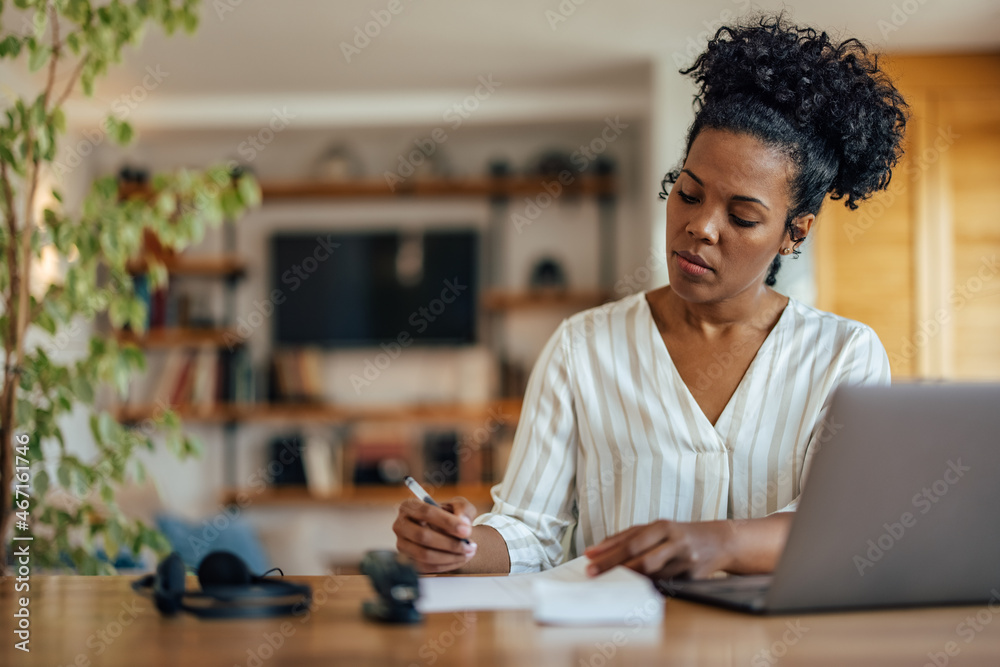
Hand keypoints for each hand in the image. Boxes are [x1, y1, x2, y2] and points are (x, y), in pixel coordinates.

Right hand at [393, 496, 478, 572]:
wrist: (444, 530)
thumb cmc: (449, 515)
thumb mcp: (458, 505)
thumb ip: (463, 509)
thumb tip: (463, 523)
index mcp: (409, 506)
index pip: (426, 512)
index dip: (447, 522)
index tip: (467, 530)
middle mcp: (400, 525)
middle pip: (423, 536)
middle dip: (450, 543)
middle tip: (470, 545)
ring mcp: (402, 545)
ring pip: (424, 555)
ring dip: (450, 557)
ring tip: (468, 553)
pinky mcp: (408, 561)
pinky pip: (427, 567)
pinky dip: (447, 565)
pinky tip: (460, 559)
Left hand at [583, 519, 731, 580]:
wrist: (720, 542)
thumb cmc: (680, 534)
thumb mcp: (657, 529)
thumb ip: (627, 537)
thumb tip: (595, 550)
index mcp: (663, 526)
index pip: (631, 540)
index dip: (609, 551)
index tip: (588, 559)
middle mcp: (675, 542)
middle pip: (640, 557)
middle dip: (613, 566)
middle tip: (593, 573)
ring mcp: (685, 561)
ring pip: (652, 574)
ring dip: (629, 579)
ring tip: (609, 581)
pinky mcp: (692, 578)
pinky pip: (664, 584)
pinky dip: (646, 586)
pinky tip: (632, 588)